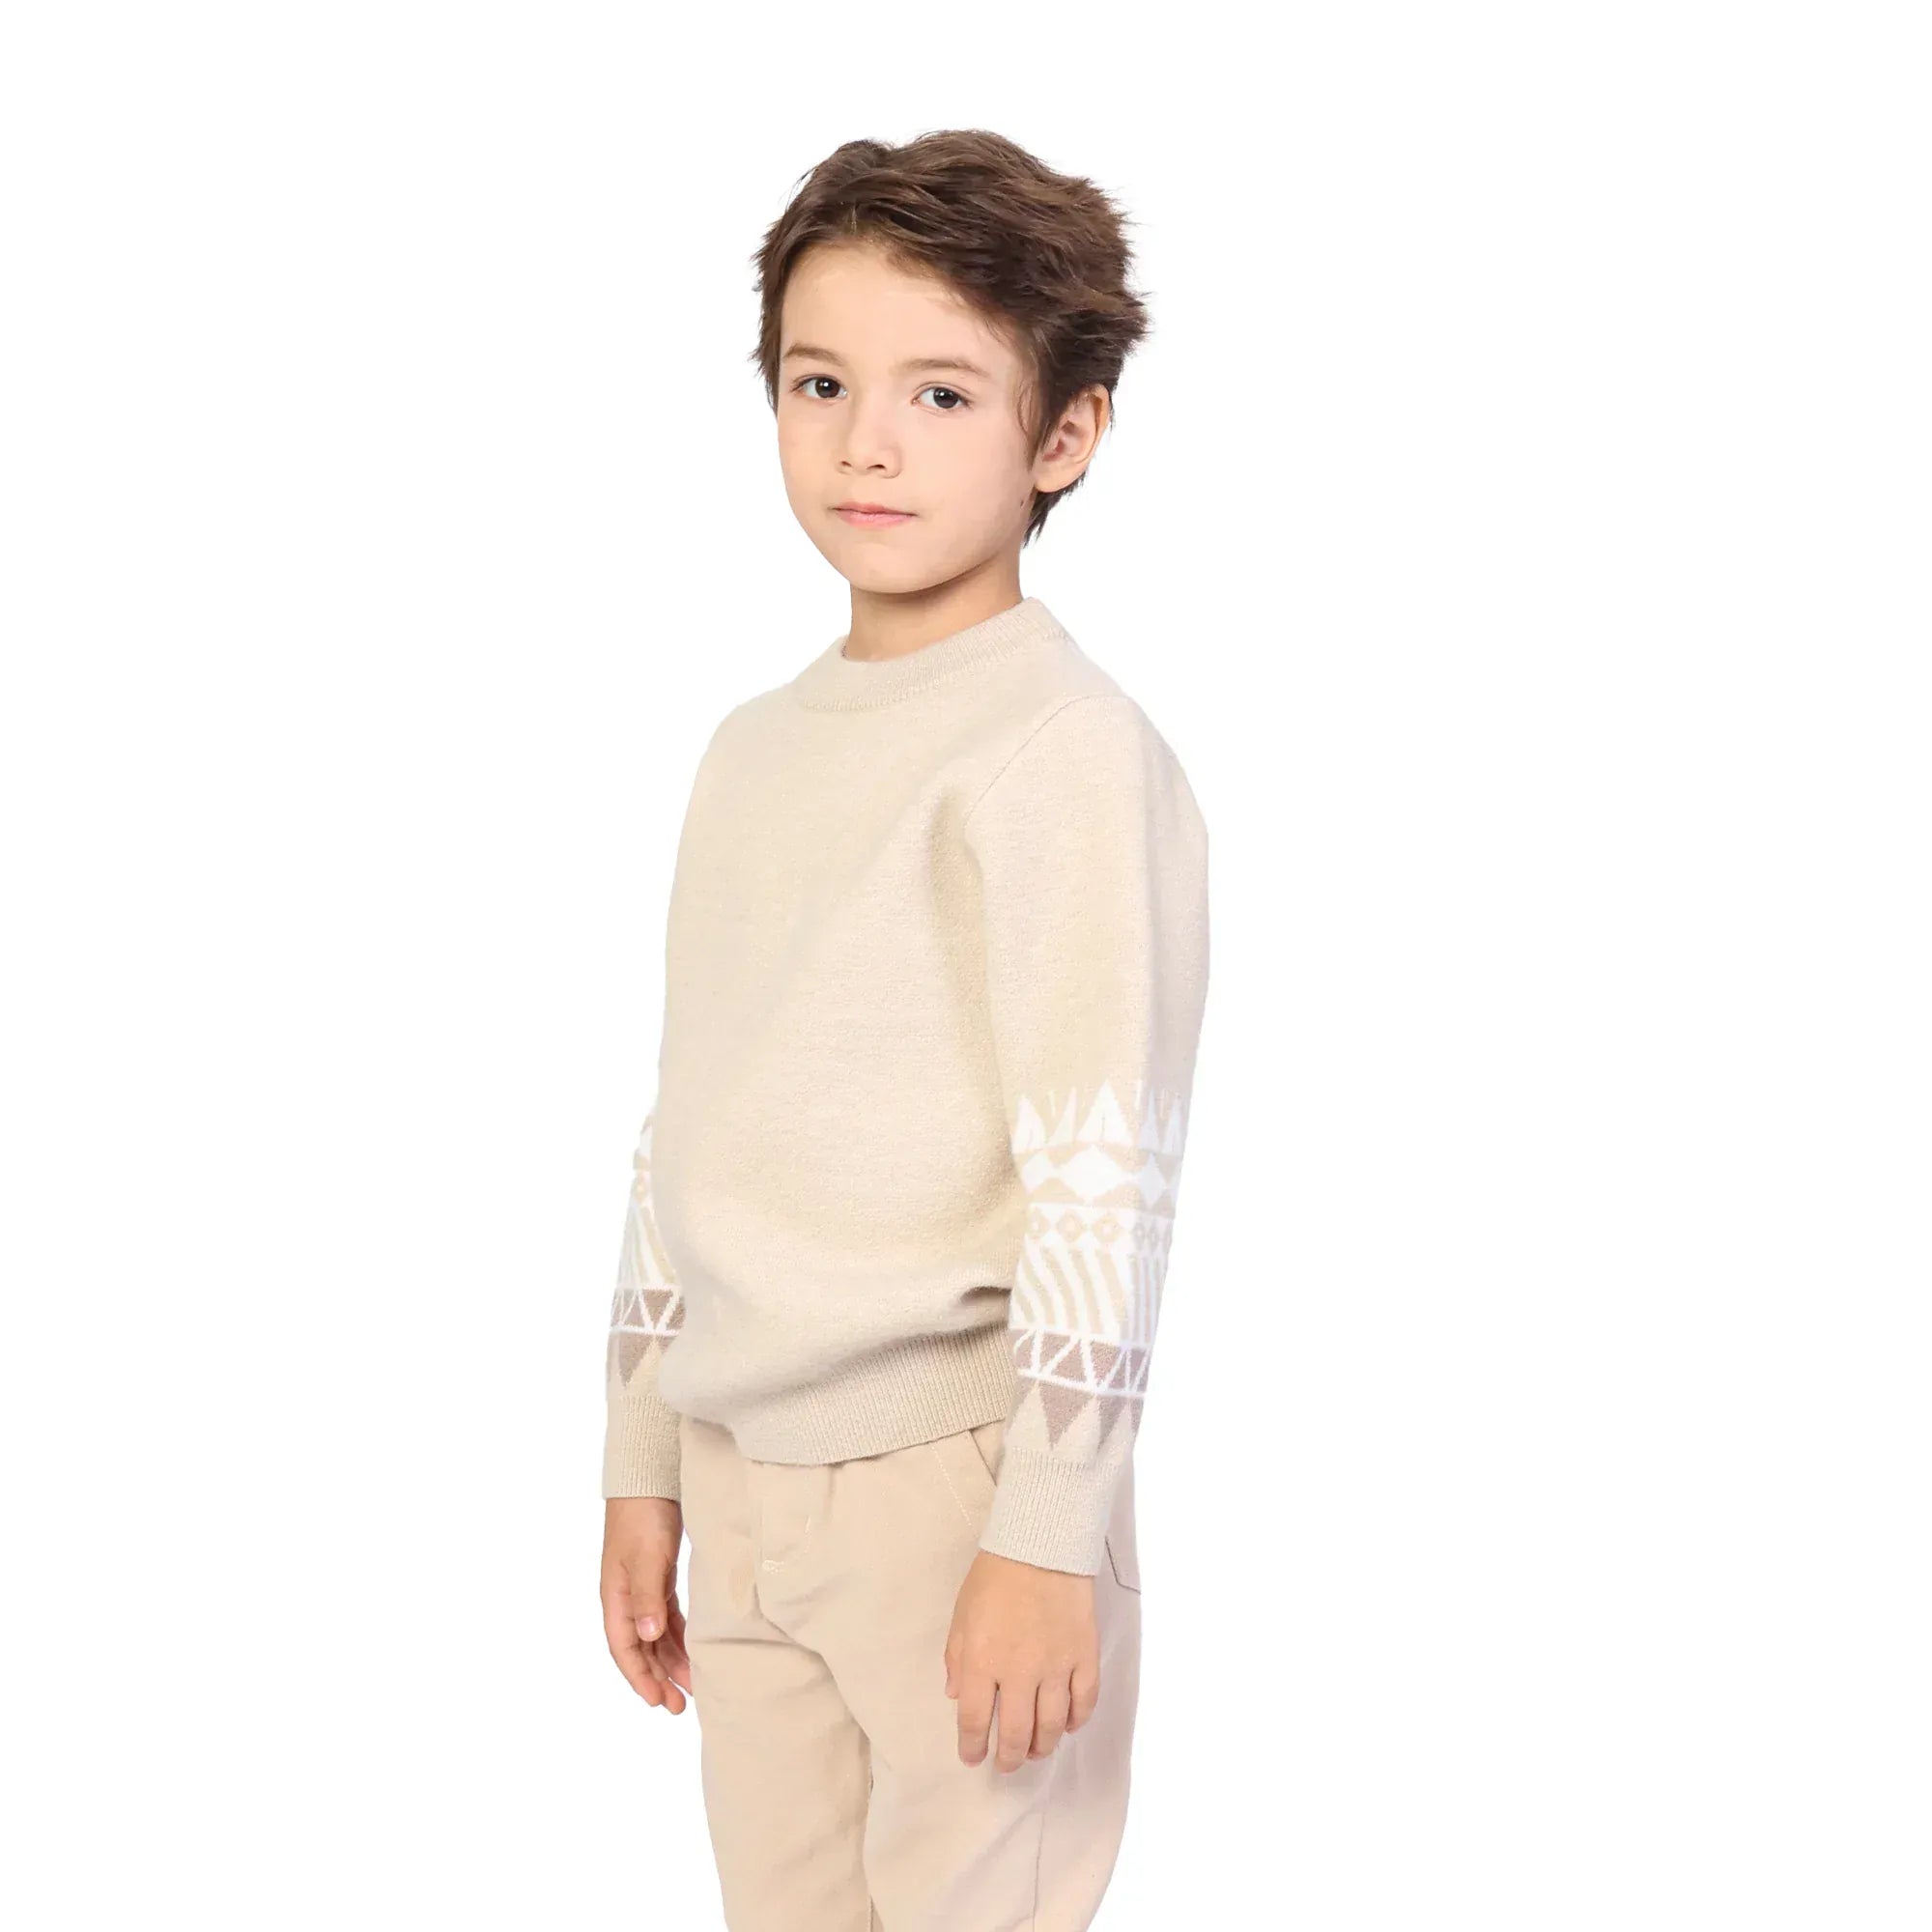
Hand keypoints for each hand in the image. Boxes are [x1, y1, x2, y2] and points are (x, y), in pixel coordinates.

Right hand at [601, 1496, 692, 1712]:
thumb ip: (647, 1596)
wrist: (649, 1477)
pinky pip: (667, 1616)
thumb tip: (646, 1636)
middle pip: (640, 1647)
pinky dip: (679, 1635)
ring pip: (655, 1635)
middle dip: (658, 1678)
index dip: (640, 1677)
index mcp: (615, 1595)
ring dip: (671, 1660)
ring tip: (694, 1684)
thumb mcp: (646, 1556)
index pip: (624, 1648)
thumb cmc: (644, 1514)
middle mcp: (626, 1596)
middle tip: (681, 1706)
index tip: (659, 1702)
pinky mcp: (659, 1575)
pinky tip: (694, 1648)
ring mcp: (642, 1586)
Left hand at [944, 1548, 1098, 1770]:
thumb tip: (955, 1695)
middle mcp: (1018, 1672)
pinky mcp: (1084, 1656)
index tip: (973, 1758)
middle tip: (1006, 1765)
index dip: (972, 1747)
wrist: (1041, 1545)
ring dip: (1041, 1746)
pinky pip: (1084, 1702)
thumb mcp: (961, 1615)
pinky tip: (1067, 1726)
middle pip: (1014, 1733)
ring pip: (1051, 1726)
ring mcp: (1055, 1666)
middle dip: (1008, 1757)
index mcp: (981, 1661)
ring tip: (1035, 1752)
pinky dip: (1075, 1721)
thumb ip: (956, 1658)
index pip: (974, 1720)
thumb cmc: (994, 1578)